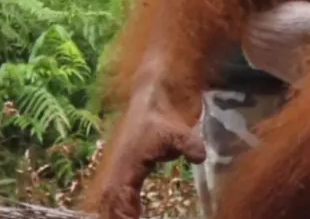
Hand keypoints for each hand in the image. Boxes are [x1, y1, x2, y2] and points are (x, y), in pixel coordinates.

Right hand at [94, 79, 205, 218]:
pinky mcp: (122, 172)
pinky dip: (120, 210)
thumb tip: (200, 157)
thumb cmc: (160, 119)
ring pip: (109, 204)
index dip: (125, 217)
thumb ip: (189, 145)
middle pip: (110, 208)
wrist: (149, 102)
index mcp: (126, 168)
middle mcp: (116, 174)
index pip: (119, 201)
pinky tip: (131, 216)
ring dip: (118, 215)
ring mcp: (117, 173)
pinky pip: (116, 198)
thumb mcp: (177, 132)